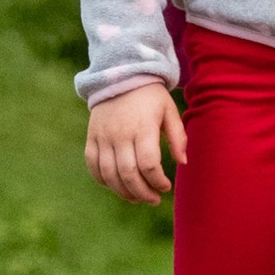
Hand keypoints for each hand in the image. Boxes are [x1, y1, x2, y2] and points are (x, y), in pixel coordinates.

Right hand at [86, 80, 184, 205]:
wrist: (120, 75)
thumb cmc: (150, 96)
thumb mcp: (169, 110)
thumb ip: (178, 136)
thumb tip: (183, 163)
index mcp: (143, 127)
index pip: (148, 164)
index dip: (158, 181)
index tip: (166, 186)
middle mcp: (120, 134)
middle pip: (128, 174)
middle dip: (142, 193)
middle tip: (153, 200)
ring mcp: (103, 137)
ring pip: (109, 175)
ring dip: (124, 192)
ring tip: (137, 198)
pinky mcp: (92, 138)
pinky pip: (93, 166)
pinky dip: (103, 181)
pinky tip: (117, 186)